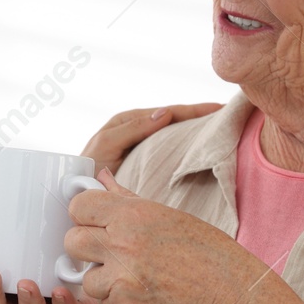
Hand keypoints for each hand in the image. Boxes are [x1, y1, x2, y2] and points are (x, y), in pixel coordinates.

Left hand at [65, 168, 268, 303]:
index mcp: (132, 215)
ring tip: (132, 277)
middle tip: (108, 253)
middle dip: (85, 249)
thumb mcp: (164, 215)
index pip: (79, 206)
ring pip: (87, 279)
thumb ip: (124, 198)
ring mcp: (121, 277)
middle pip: (72, 242)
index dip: (84, 215)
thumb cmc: (200, 250)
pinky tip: (143, 295)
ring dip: (104, 281)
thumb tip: (101, 176)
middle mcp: (122, 243)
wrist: (224, 290)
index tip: (94, 222)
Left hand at [80, 103, 223, 174]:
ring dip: (195, 129)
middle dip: (199, 115)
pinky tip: (201, 149)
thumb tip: (165, 112)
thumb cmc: (85, 170)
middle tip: (227, 114)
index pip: (168, 112)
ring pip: (174, 132)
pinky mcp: (144, 162)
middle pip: (174, 119)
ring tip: (220, 127)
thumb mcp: (106, 146)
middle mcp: (137, 130)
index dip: (193, 110)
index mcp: (128, 122)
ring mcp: (142, 146)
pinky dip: (186, 145)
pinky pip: (169, 149)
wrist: (76, 195)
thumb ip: (131, 129)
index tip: (218, 109)